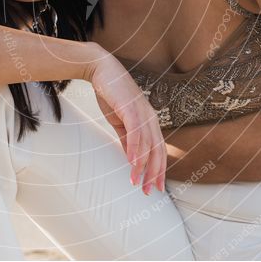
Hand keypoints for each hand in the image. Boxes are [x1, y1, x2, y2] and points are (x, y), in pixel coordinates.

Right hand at [84, 45, 166, 194]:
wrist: (101, 70)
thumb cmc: (111, 94)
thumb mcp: (120, 121)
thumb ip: (127, 139)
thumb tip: (132, 159)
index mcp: (149, 121)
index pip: (159, 150)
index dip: (159, 169)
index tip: (156, 187)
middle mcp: (150, 117)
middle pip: (158, 150)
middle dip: (154, 173)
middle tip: (150, 191)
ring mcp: (143, 112)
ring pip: (148, 145)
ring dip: (142, 166)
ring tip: (137, 183)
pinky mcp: (131, 108)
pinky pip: (136, 133)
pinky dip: (135, 150)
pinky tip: (132, 164)